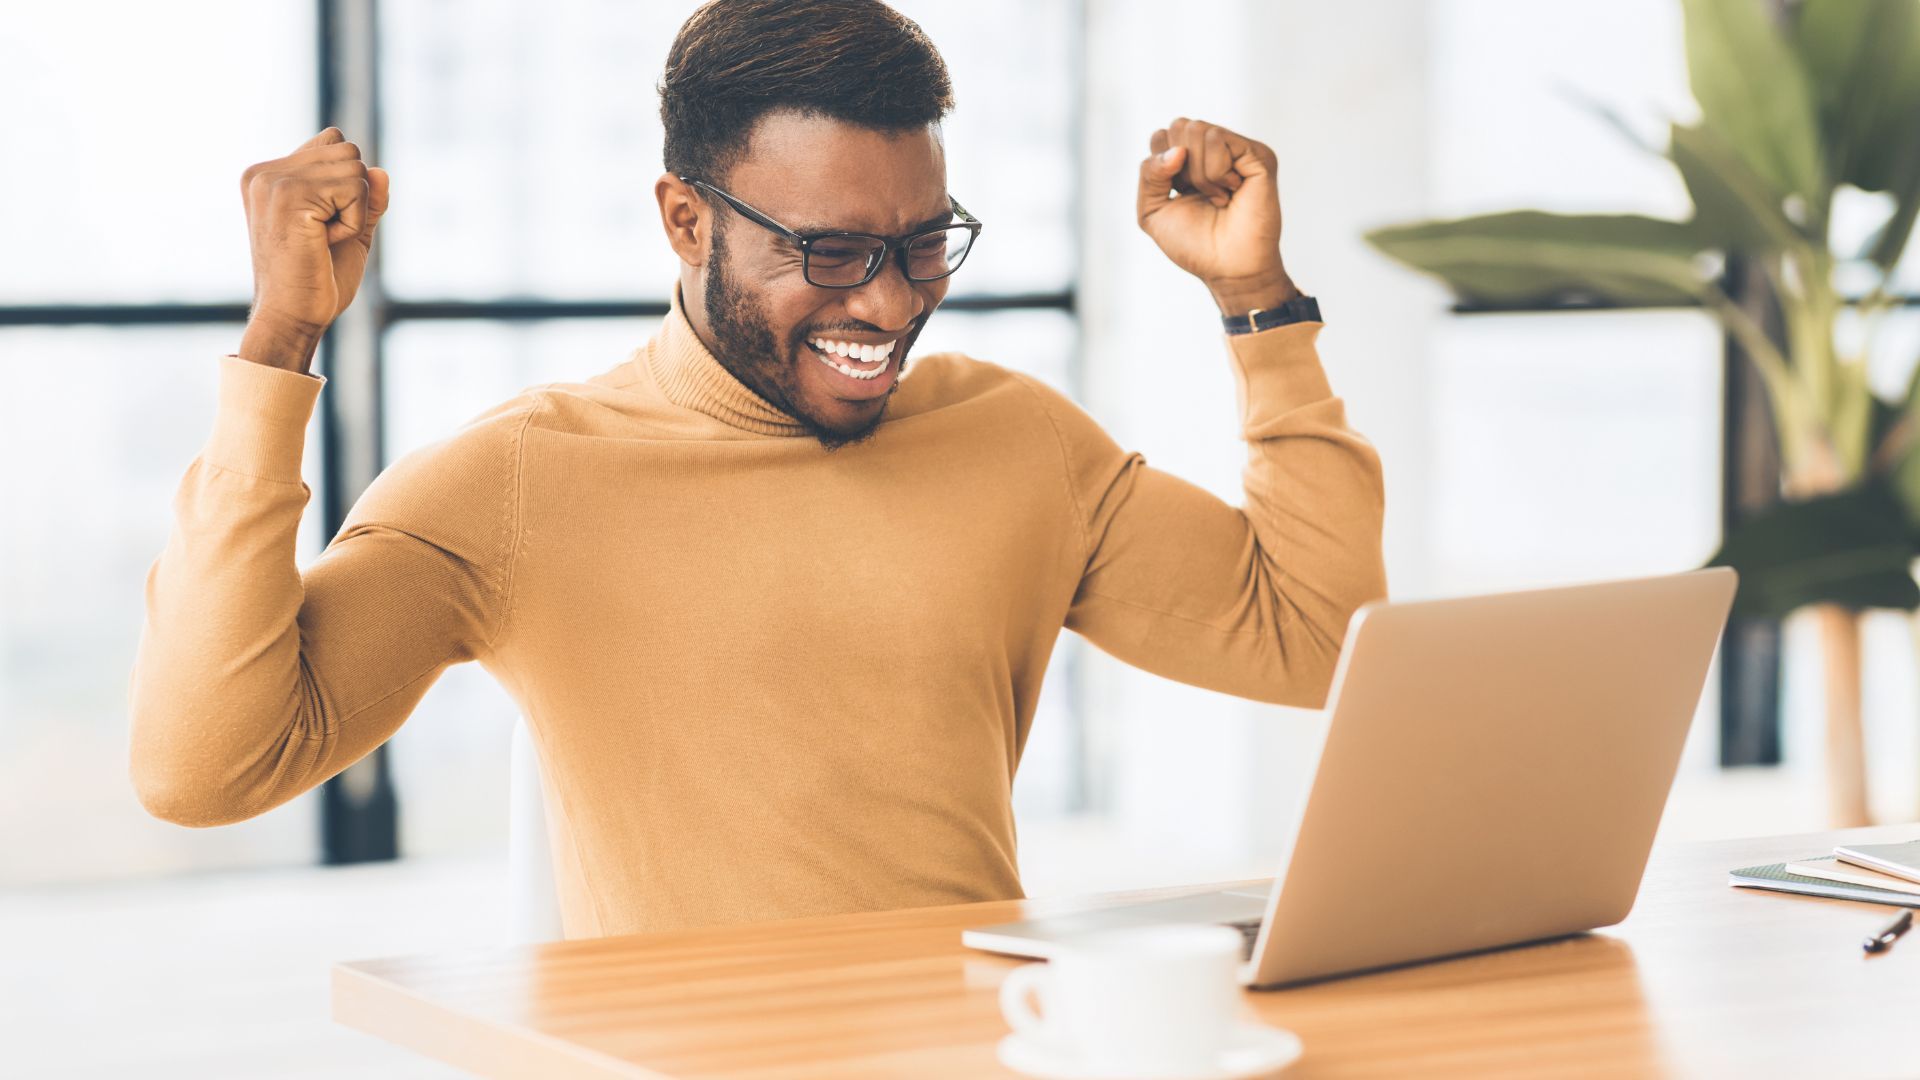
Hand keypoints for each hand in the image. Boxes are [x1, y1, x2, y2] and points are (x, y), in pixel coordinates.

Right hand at [239, 127, 390, 344]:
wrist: (294, 317)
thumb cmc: (318, 281)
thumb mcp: (351, 231)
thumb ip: (366, 199)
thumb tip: (382, 172)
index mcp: (268, 176)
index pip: (332, 142)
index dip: (348, 184)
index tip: (323, 225)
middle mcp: (264, 172)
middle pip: (349, 152)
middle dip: (355, 198)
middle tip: (324, 236)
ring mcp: (273, 180)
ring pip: (355, 167)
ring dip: (355, 211)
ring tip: (323, 240)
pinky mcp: (289, 194)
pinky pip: (355, 189)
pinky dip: (353, 223)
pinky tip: (324, 243)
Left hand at [1135, 118, 1298, 314]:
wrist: (1227, 267)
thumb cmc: (1194, 244)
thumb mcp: (1152, 210)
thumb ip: (1149, 174)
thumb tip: (1177, 151)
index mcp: (1189, 159)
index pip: (1162, 135)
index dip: (1161, 168)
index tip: (1180, 194)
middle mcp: (1214, 149)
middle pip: (1179, 125)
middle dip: (1180, 168)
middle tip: (1200, 195)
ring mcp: (1237, 149)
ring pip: (1197, 130)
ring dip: (1199, 173)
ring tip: (1218, 197)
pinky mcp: (1256, 154)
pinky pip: (1217, 139)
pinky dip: (1215, 172)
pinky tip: (1230, 192)